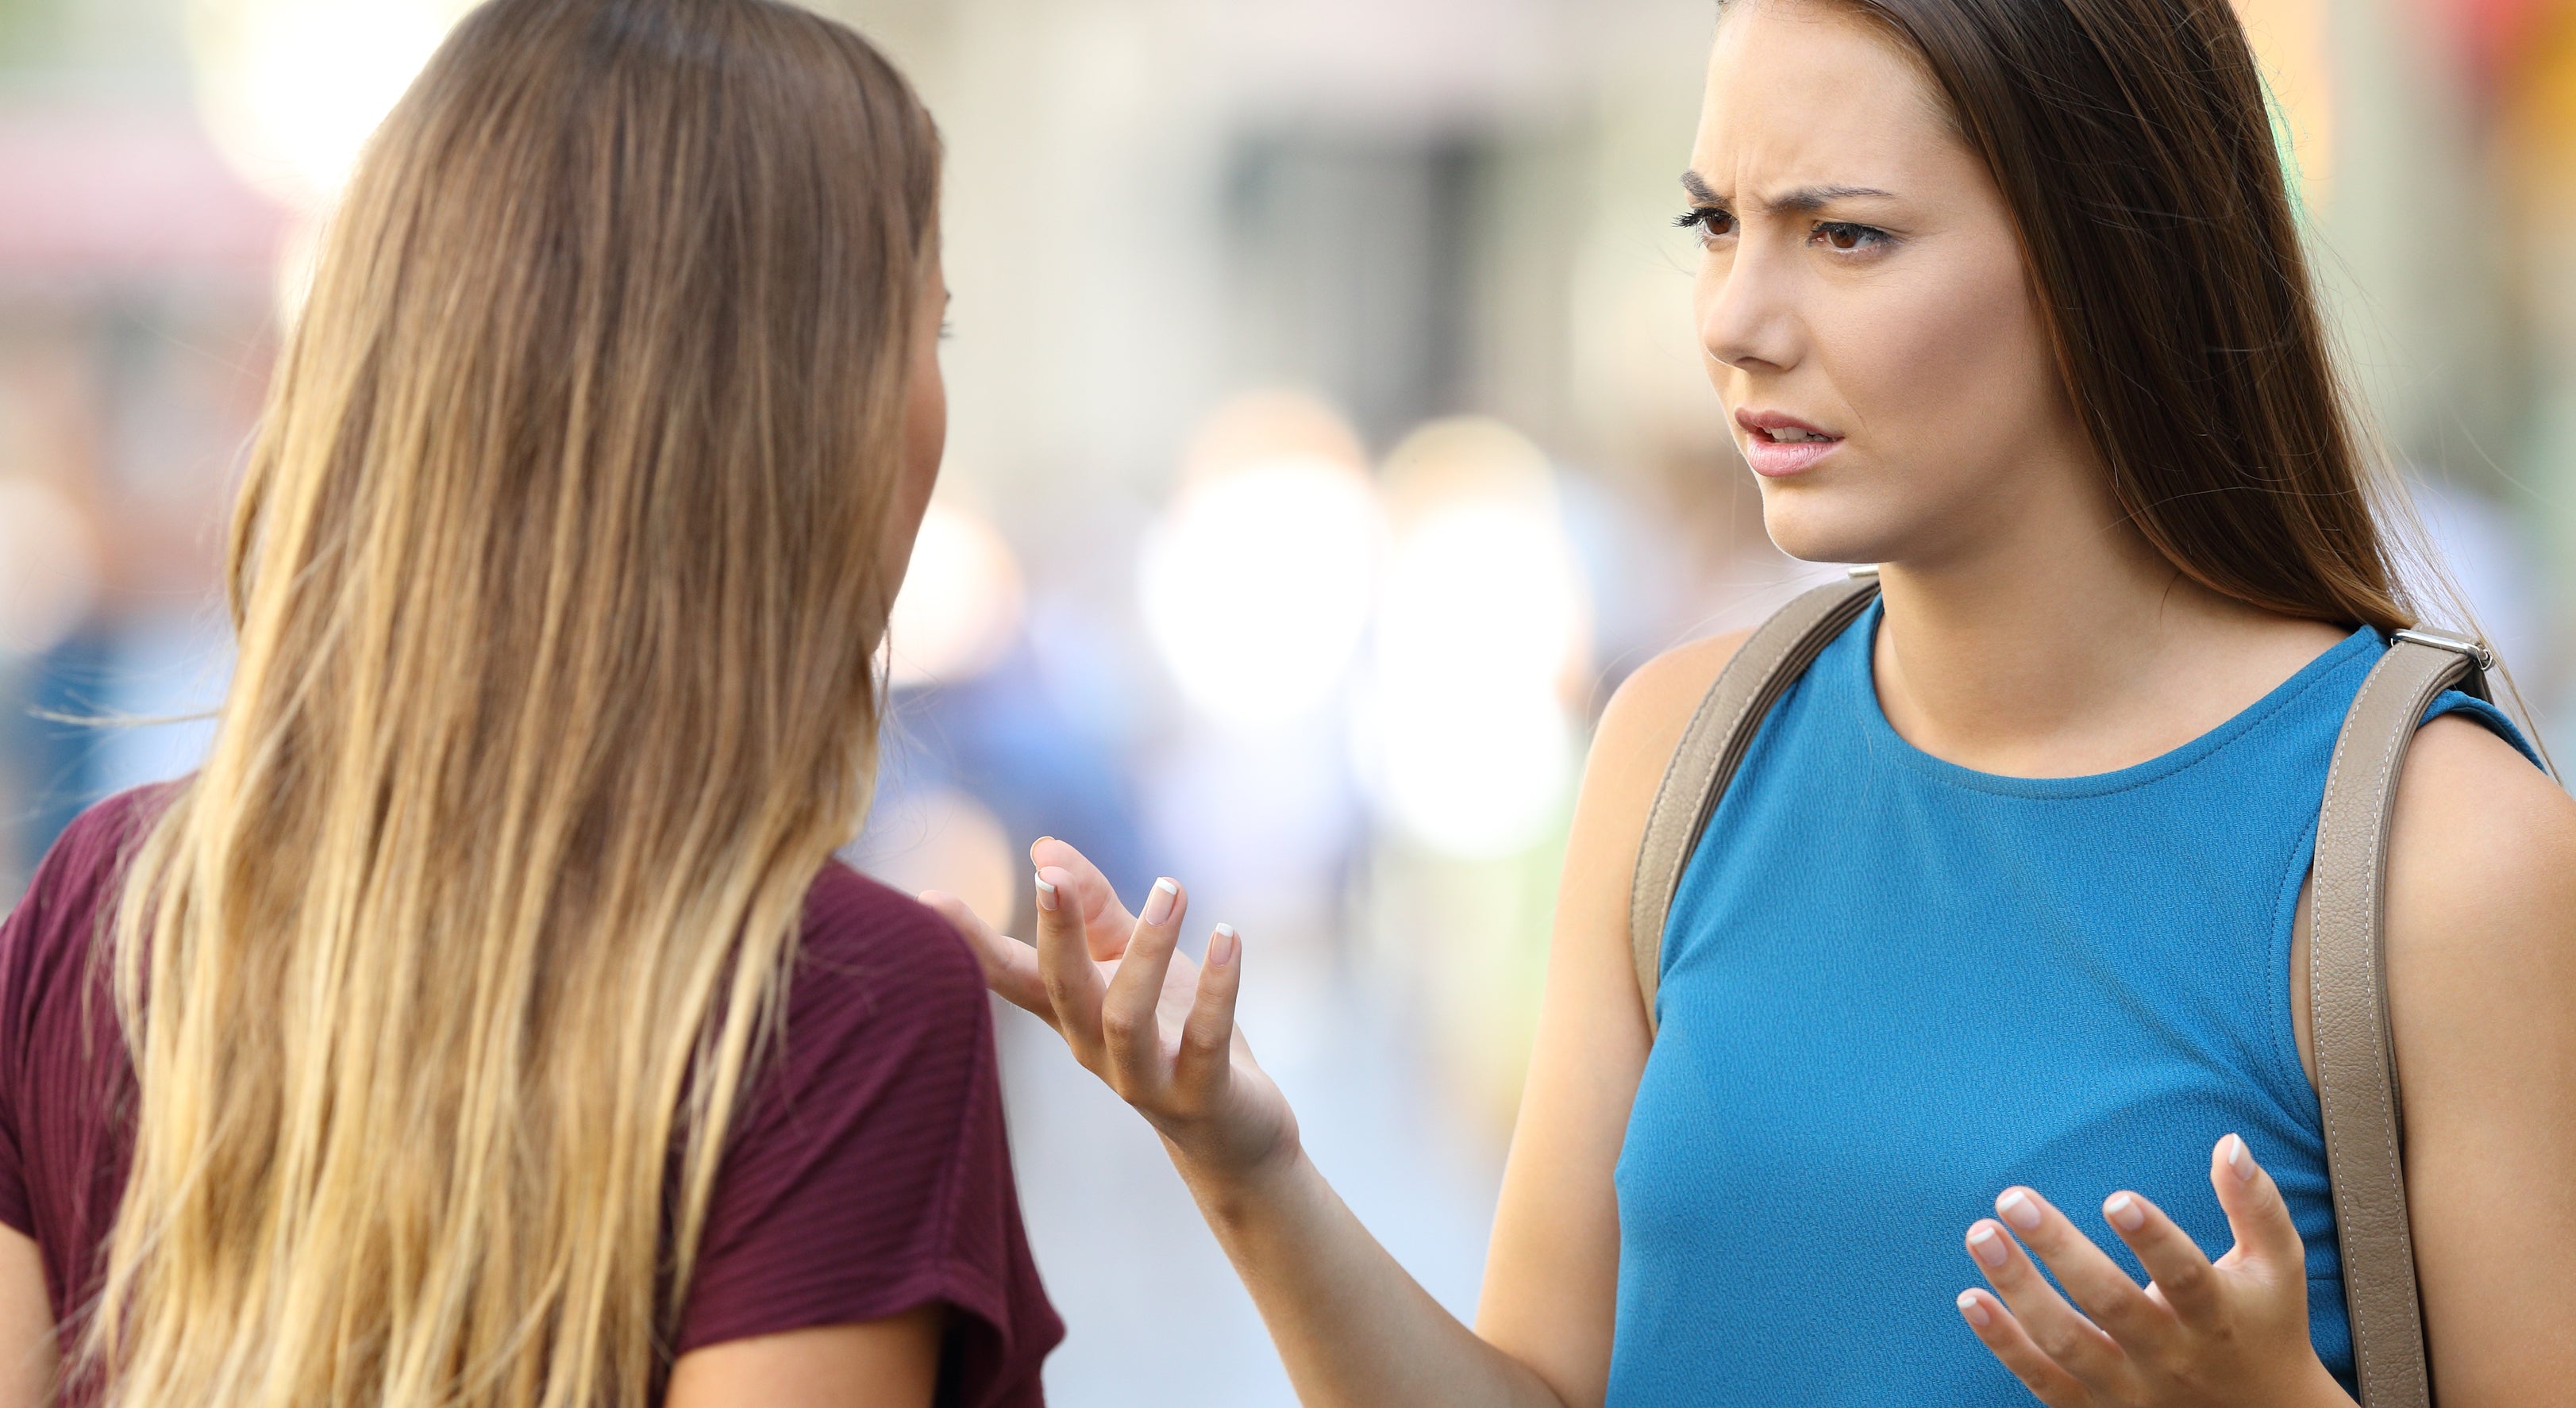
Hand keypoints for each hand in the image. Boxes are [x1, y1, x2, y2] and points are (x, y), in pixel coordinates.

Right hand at [920, 837, 1298, 1183]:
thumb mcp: (1132, 962)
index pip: (1010, 972)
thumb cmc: (1174, 1032)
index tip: (924, 902)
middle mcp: (1094, 1049)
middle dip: (1055, 932)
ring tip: (1172, 887)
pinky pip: (1204, 1040)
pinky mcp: (1199, 1095)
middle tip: (1051, 875)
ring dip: (1147, 951)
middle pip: (1060, 990)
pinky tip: (1228, 937)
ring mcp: (1143, 1079)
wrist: (1232, 1130)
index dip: (968, 941)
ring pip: (1126, 1018)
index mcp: (1071, 1013)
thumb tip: (1045, 849)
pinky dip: (1218, 987)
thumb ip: (1094, 908)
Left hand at [1955, 1135, 2354, 1407]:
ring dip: (2018, 1289)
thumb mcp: (2278, 1268)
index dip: (2154, 1240)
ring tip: (1981, 1234)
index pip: (2186, 1278)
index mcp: (2216, 1317)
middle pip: (2111, 1304)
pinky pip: (2041, 1380)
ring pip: (2066, 1343)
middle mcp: (2171, 1356)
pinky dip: (2004, 1343)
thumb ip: (2257, 1206)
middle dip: (2060, 1250)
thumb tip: (2229, 1144)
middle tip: (2013, 1197)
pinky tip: (1971, 1298)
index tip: (2115, 1197)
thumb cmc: (2265, 1324)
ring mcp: (2130, 1389)